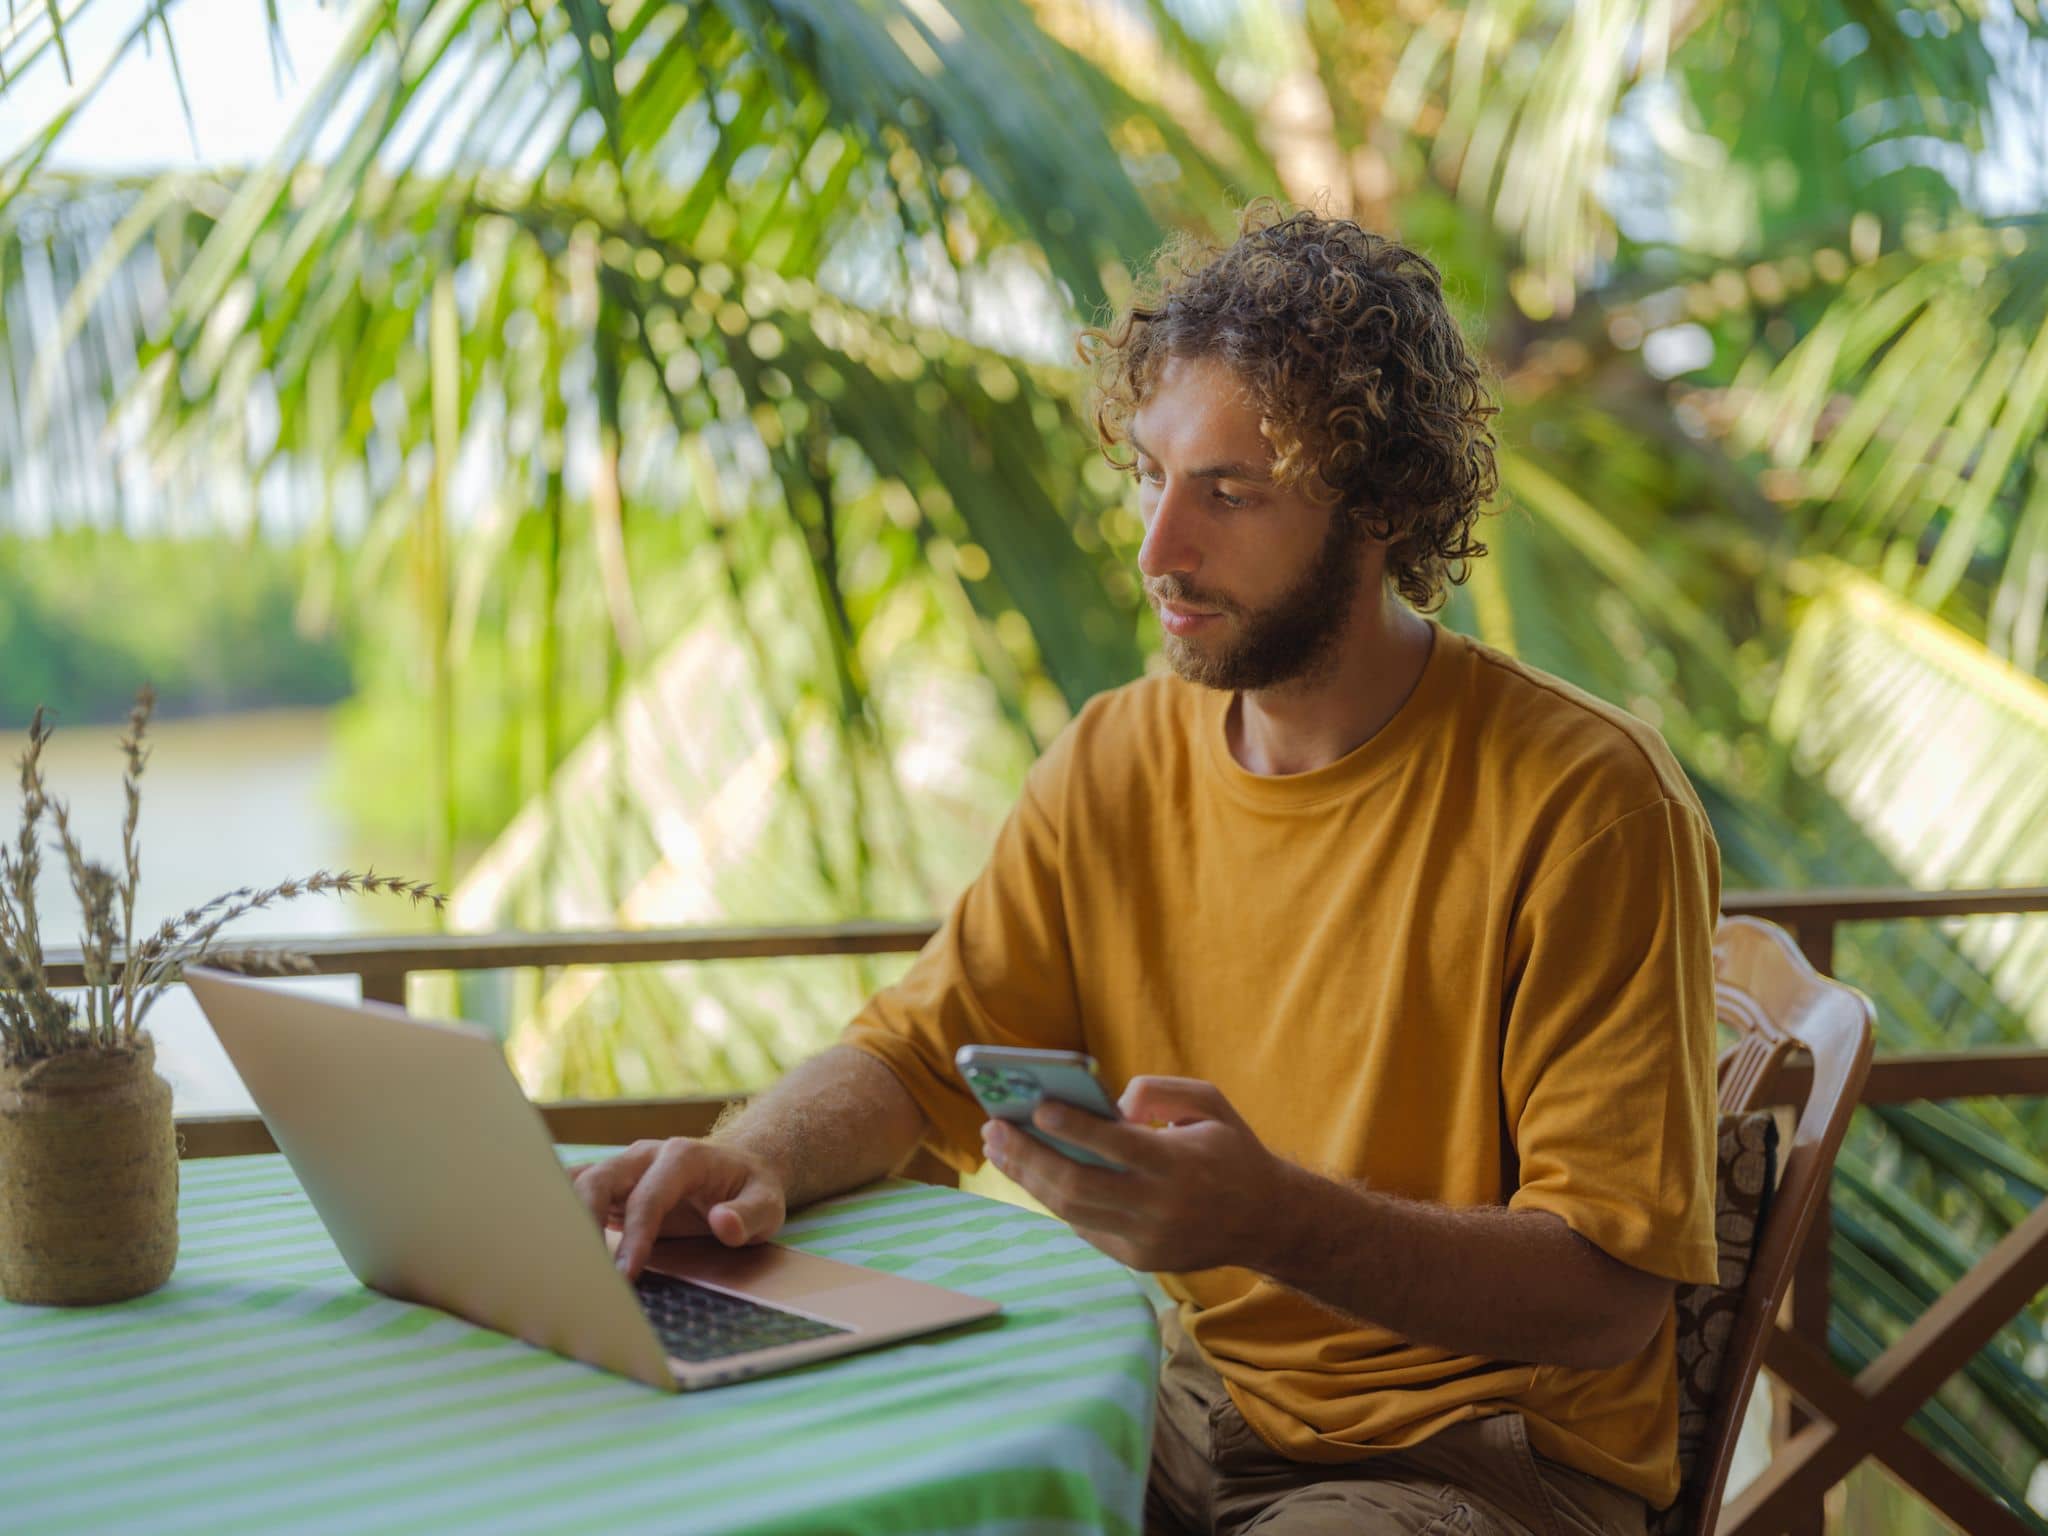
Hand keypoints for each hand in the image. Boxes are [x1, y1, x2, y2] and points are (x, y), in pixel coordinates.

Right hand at [569, 1138, 787, 1278]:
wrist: (739, 1167)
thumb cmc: (751, 1190)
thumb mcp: (768, 1204)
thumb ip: (749, 1215)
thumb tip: (723, 1224)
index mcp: (683, 1157)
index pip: (649, 1196)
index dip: (636, 1235)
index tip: (626, 1275)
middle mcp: (646, 1156)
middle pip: (600, 1179)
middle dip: (584, 1221)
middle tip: (581, 1271)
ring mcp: (625, 1168)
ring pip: (578, 1182)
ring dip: (564, 1218)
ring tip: (557, 1263)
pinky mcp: (612, 1185)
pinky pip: (575, 1190)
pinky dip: (558, 1212)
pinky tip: (547, 1244)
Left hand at [979, 1075, 1285, 1273]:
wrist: (1266, 1221)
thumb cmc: (1231, 1150)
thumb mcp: (1209, 1103)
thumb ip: (1160, 1090)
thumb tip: (1112, 1104)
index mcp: (1180, 1165)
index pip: (1117, 1147)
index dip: (1073, 1128)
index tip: (1037, 1106)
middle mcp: (1161, 1208)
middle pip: (1079, 1186)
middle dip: (1029, 1156)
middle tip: (995, 1128)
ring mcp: (1147, 1240)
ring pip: (1072, 1211)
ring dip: (1029, 1178)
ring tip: (999, 1148)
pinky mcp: (1138, 1259)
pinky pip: (1085, 1227)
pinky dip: (1054, 1199)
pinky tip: (1032, 1172)